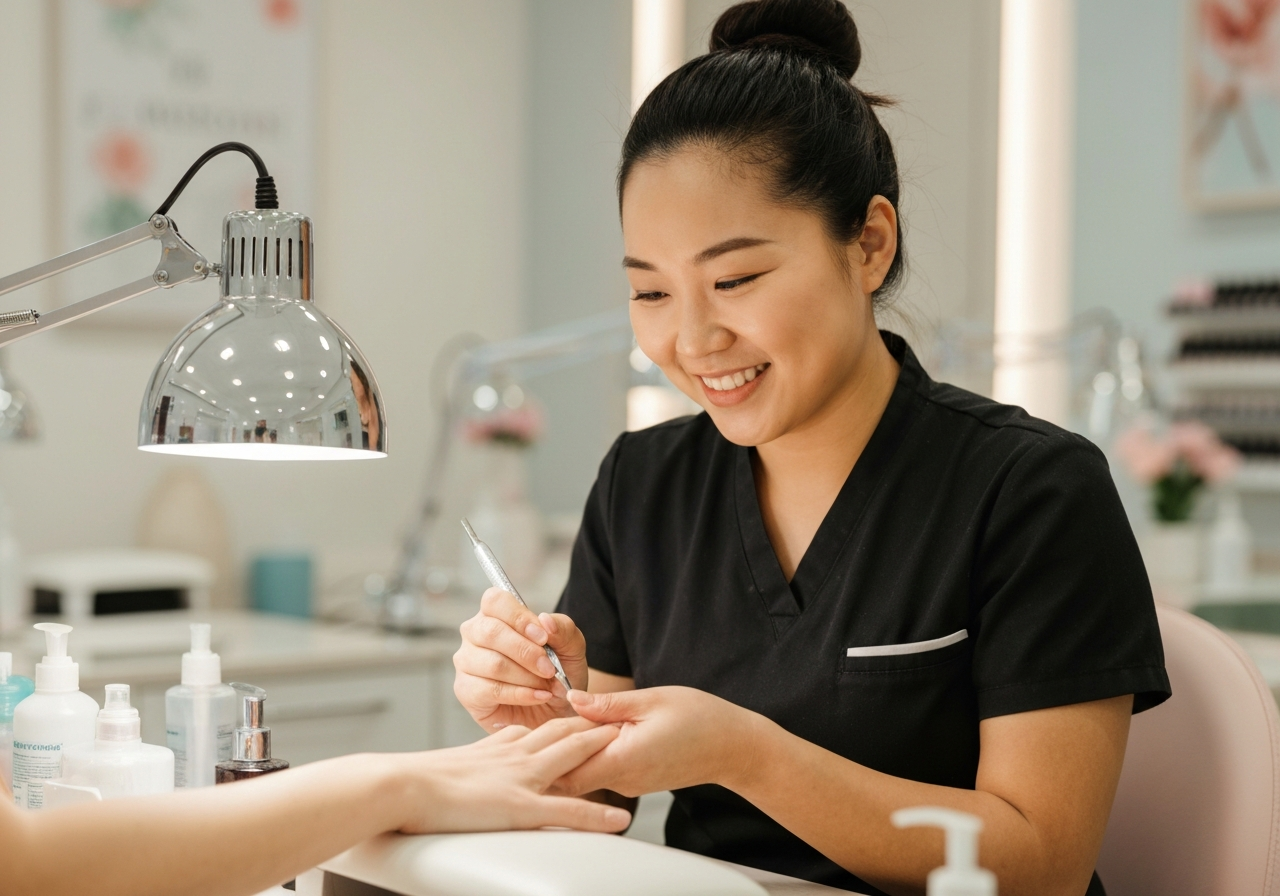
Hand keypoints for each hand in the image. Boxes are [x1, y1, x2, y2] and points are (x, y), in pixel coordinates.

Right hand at [394, 716, 630, 833]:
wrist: (402, 787)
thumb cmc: (415, 780)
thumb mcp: (453, 764)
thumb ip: (475, 760)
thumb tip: (483, 758)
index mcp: (499, 746)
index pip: (540, 728)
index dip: (566, 721)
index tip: (585, 716)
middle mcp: (516, 755)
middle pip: (564, 732)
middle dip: (594, 725)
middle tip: (620, 720)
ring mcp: (522, 778)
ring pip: (573, 758)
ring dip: (603, 751)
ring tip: (632, 747)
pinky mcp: (521, 806)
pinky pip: (568, 811)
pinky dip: (597, 815)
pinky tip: (619, 819)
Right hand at [454, 588, 589, 730]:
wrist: (556, 709)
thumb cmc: (558, 672)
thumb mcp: (571, 647)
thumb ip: (562, 629)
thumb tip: (544, 620)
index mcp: (496, 614)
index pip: (495, 600)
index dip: (519, 618)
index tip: (543, 637)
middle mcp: (475, 634)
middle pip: (491, 632)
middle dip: (526, 652)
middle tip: (550, 669)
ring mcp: (466, 662)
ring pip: (493, 664)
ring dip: (527, 677)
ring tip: (547, 686)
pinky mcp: (466, 690)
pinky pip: (490, 690)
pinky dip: (521, 695)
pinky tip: (538, 697)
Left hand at [553, 686, 759, 797]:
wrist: (732, 746)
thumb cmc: (699, 718)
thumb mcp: (651, 699)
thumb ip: (608, 704)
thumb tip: (572, 699)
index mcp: (624, 759)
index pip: (567, 769)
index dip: (549, 750)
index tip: (541, 726)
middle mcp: (623, 780)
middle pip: (569, 778)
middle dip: (554, 755)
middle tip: (543, 727)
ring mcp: (629, 785)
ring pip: (584, 777)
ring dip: (571, 754)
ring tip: (562, 725)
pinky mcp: (635, 782)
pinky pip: (602, 773)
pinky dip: (589, 756)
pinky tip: (587, 734)